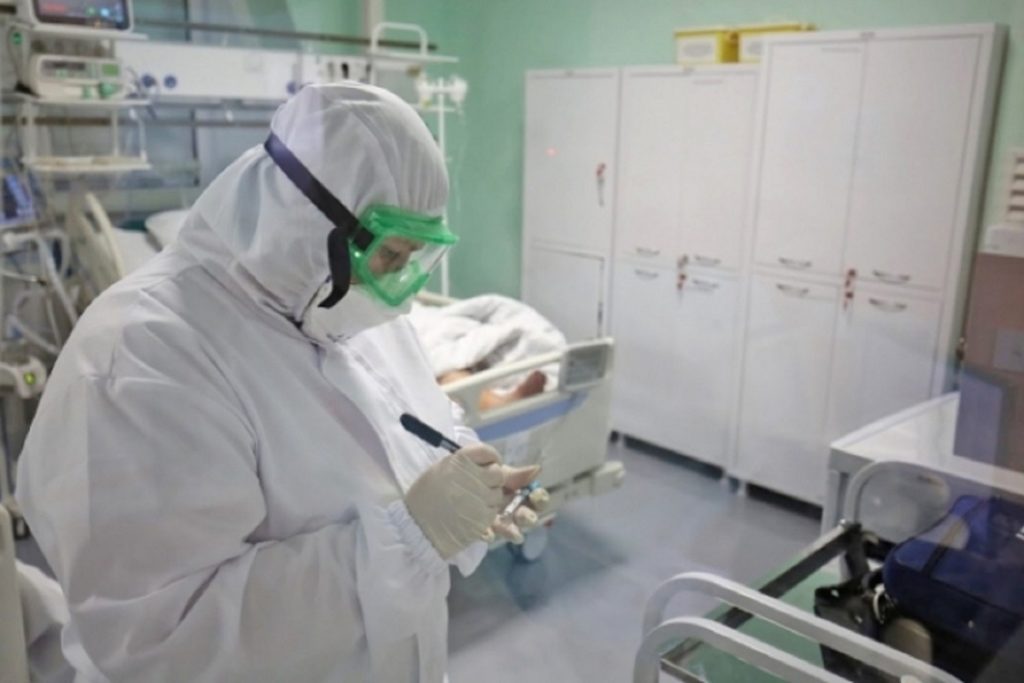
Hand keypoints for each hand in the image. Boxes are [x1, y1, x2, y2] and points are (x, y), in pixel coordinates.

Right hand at [404, 443, 504, 559]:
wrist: (417, 527)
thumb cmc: (426, 497)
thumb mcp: (440, 470)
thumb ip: (463, 464)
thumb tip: (485, 463)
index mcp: (458, 461)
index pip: (487, 452)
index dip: (491, 458)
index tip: (488, 464)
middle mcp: (471, 477)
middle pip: (497, 473)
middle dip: (492, 479)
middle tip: (481, 485)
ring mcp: (479, 499)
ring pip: (498, 494)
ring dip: (489, 497)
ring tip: (472, 502)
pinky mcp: (483, 519)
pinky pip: (493, 512)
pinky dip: (486, 513)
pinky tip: (471, 514)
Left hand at [489, 465, 548, 544]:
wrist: (459, 482)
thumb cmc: (485, 476)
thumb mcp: (499, 472)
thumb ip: (516, 474)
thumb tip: (537, 469)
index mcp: (521, 495)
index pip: (537, 499)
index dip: (540, 498)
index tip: (536, 495)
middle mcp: (514, 511)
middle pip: (527, 517)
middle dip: (529, 518)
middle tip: (529, 518)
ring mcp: (500, 522)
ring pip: (511, 530)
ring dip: (514, 532)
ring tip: (516, 535)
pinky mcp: (484, 530)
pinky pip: (488, 535)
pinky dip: (489, 535)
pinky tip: (487, 534)